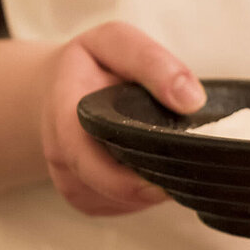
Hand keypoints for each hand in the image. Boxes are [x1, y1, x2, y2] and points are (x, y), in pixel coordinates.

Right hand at [39, 21, 205, 214]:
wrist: (57, 89)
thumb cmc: (90, 65)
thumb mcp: (115, 42)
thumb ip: (151, 61)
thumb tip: (191, 100)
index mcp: (64, 118)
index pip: (93, 160)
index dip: (132, 180)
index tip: (170, 181)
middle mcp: (61, 157)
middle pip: (113, 191)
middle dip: (154, 185)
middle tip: (190, 169)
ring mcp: (72, 183)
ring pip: (124, 202)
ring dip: (152, 185)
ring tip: (164, 152)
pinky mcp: (86, 199)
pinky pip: (124, 207)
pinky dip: (144, 191)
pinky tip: (148, 163)